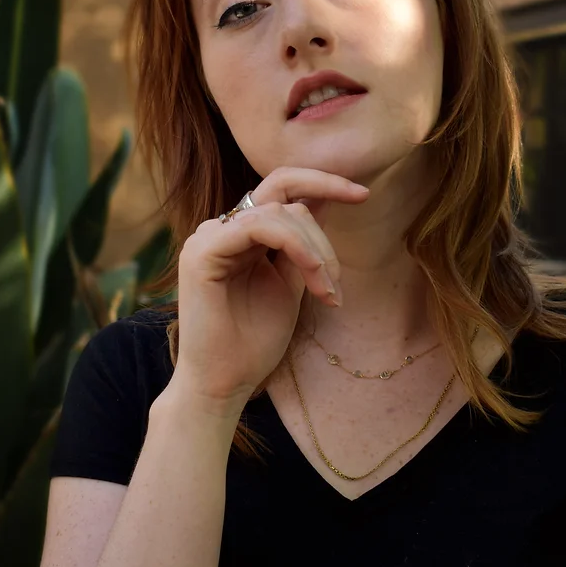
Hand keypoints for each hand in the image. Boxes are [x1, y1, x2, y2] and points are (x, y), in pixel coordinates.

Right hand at [172, 167, 368, 415]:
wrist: (225, 383)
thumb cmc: (254, 343)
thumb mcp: (290, 283)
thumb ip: (302, 246)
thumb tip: (324, 203)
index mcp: (240, 234)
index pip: (280, 189)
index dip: (322, 182)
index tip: (363, 194)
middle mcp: (221, 229)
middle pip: (283, 192)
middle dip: (324, 227)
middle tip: (338, 277)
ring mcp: (208, 237)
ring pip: (278, 212)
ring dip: (316, 249)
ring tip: (328, 291)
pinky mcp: (202, 252)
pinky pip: (260, 227)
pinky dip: (296, 246)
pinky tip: (314, 275)